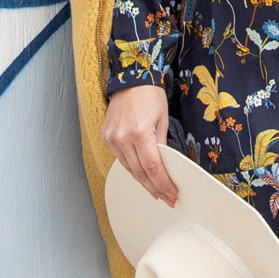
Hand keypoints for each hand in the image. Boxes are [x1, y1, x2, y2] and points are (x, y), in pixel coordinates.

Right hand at [102, 84, 176, 206]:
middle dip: (155, 187)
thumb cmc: (150, 96)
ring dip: (144, 182)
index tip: (171, 193)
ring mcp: (112, 138)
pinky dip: (133, 169)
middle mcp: (122, 137)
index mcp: (139, 132)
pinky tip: (142, 175)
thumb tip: (164, 168)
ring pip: (129, 169)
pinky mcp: (107, 137)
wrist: (130, 79)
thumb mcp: (162, 120)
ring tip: (156, 191)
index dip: (163, 184)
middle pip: (140, 172)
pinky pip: (122, 160)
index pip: (152, 167)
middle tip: (166, 198)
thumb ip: (162, 146)